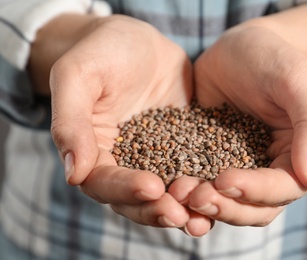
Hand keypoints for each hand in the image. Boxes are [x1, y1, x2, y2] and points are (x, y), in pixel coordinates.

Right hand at [49, 15, 202, 228]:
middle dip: (158, 209)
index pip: (104, 183)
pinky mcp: (183, 147)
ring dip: (184, 209)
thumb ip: (71, 123)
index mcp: (93, 153)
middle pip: (136, 200)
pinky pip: (194, 171)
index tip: (152, 187)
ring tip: (205, 218)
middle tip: (181, 213)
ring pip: (167, 194)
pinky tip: (224, 193)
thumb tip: (73, 174)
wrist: (136, 42)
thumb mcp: (77, 76)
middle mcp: (124, 163)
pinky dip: (206, 187)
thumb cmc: (101, 53)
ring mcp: (156, 158)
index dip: (125, 189)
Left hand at [169, 23, 306, 226]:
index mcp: (296, 156)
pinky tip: (167, 189)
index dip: (256, 191)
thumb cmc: (271, 58)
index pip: (283, 188)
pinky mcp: (208, 161)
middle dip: (225, 207)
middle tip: (195, 196)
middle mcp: (268, 169)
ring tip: (177, 193)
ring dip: (203, 206)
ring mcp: (236, 167)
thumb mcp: (296, 80)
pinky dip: (186, 194)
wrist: (236, 49)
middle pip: (253, 208)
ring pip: (225, 203)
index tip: (224, 180)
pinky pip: (199, 184)